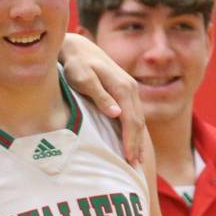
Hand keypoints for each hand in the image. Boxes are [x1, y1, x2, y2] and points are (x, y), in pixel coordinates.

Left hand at [59, 33, 144, 164]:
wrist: (78, 48)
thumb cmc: (76, 64)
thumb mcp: (83, 78)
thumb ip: (99, 95)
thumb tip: (116, 114)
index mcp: (123, 87)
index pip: (131, 120)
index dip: (130, 141)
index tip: (128, 158)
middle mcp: (131, 89)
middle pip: (138, 122)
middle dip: (137, 145)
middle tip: (134, 167)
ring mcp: (130, 90)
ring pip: (138, 119)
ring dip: (138, 140)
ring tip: (136, 160)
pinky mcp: (125, 92)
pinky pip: (134, 115)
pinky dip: (135, 131)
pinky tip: (132, 143)